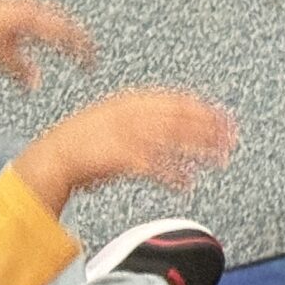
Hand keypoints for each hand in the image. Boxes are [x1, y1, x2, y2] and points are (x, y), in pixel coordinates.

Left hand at [0, 0, 92, 89]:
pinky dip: (40, 26)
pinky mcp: (4, 5)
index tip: (93, 61)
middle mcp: (27, 6)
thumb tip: (36, 82)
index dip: (84, 48)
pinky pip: (31, 14)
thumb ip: (19, 69)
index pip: (69, 32)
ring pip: (46, 16)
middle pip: (61, 20)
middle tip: (85, 51)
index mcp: (31, 16)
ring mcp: (16, 3)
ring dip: (57, 29)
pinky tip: (31, 37)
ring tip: (63, 44)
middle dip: (74, 36)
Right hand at [12, 90, 236, 213]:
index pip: (181, 100)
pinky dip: (174, 176)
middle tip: (233, 138)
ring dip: (201, 151)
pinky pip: (156, 167)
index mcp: (134, 100)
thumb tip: (179, 125)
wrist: (51, 156)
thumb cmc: (83, 140)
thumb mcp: (116, 116)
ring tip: (220, 160)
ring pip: (177, 140)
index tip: (226, 116)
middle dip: (212, 128)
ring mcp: (130, 134)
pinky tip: (187, 184)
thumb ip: (145, 117)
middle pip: (184, 119)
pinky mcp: (123, 157)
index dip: (206, 108)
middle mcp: (136, 113)